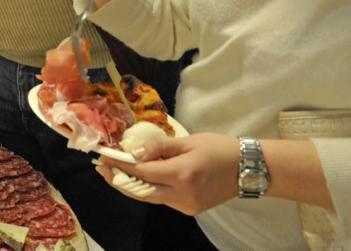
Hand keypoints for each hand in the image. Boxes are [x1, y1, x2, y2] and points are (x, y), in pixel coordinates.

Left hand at [96, 134, 238, 214]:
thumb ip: (159, 147)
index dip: (120, 165)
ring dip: (132, 185)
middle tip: (101, 168)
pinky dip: (149, 188)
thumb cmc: (219, 149)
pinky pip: (163, 199)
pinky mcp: (190, 209)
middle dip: (118, 180)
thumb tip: (134, 152)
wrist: (248, 169)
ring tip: (115, 172)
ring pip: (151, 197)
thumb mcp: (188, 141)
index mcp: (181, 174)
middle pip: (141, 191)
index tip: (104, 157)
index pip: (142, 171)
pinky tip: (141, 177)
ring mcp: (186, 205)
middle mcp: (182, 195)